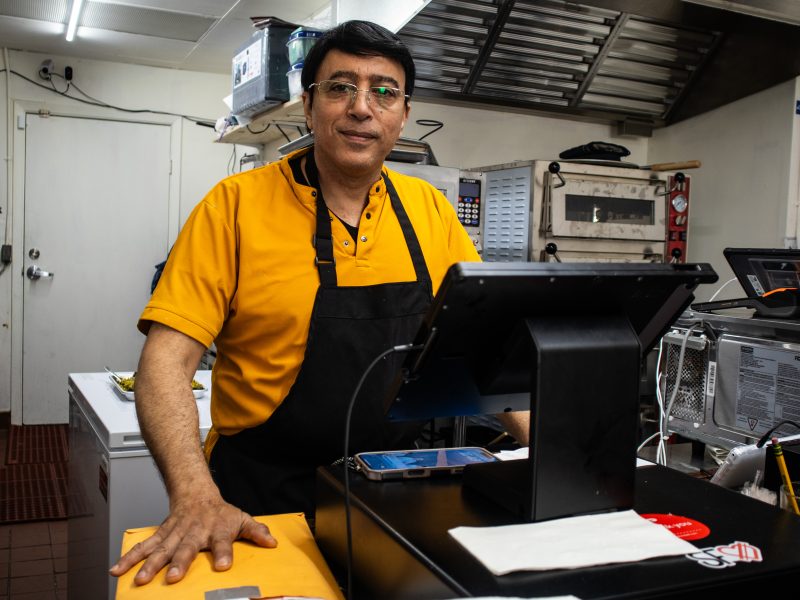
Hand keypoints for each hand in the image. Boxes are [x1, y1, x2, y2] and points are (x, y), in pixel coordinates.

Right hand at [109, 494, 276, 584]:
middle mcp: (194, 531)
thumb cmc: (219, 512)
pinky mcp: (161, 535)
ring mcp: (175, 533)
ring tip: (140, 580)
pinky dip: (129, 558)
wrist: (195, 492)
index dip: (224, 553)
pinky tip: (117, 570)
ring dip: (149, 564)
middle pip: (186, 547)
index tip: (222, 565)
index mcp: (217, 529)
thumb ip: (256, 531)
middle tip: (174, 577)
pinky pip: (143, 547)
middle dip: (180, 562)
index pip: (222, 541)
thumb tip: (272, 543)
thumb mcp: (242, 518)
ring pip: (161, 549)